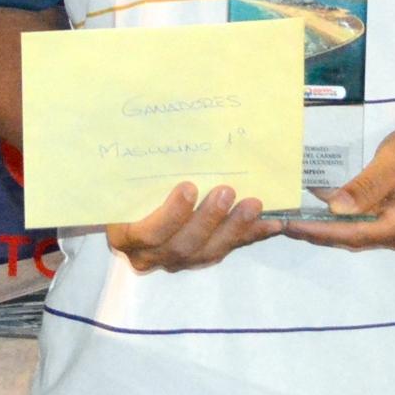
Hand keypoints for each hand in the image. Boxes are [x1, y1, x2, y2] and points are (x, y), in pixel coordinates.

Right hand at [106, 182, 280, 272]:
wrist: (132, 203)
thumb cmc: (123, 186)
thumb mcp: (125, 179)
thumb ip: (137, 170)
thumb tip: (148, 134)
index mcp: (125, 236)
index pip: (148, 233)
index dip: (171, 215)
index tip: (189, 187)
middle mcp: (149, 255)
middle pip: (181, 246)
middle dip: (208, 220)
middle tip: (227, 191)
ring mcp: (176, 260)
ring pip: (207, 253)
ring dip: (233, 229)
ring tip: (252, 205)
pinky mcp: (201, 257)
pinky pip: (227, 249)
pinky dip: (249, 235)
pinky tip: (270, 223)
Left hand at [285, 119, 394, 253]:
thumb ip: (366, 186)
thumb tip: (334, 208)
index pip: (350, 234)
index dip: (316, 230)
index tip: (286, 224)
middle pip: (351, 239)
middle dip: (316, 231)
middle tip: (279, 222)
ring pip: (359, 235)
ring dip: (328, 227)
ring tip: (294, 217)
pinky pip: (369, 227)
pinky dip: (345, 220)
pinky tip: (322, 208)